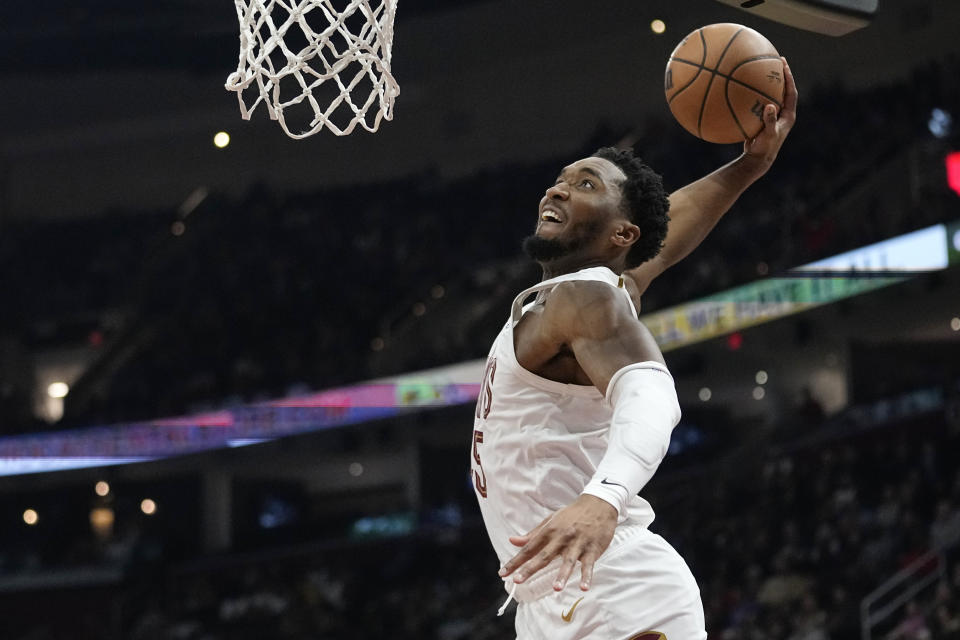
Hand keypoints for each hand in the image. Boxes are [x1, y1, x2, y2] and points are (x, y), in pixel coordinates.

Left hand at [498, 494, 616, 591]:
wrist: (598, 503)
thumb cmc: (572, 515)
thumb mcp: (551, 520)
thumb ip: (532, 534)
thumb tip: (512, 540)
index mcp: (549, 530)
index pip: (529, 548)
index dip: (515, 561)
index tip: (503, 573)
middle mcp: (561, 537)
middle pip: (544, 555)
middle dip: (530, 568)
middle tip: (518, 581)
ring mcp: (577, 543)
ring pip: (568, 561)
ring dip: (562, 575)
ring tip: (556, 588)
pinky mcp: (592, 549)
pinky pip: (589, 564)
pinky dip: (587, 576)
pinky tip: (584, 587)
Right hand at [742, 56, 797, 169]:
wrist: (758, 159)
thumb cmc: (764, 148)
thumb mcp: (768, 135)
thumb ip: (769, 121)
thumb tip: (770, 106)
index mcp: (788, 116)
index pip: (791, 92)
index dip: (789, 78)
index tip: (784, 65)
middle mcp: (782, 114)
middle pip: (784, 90)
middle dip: (781, 75)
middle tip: (776, 60)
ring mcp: (773, 116)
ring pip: (772, 95)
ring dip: (769, 83)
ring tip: (762, 70)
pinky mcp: (763, 120)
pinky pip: (760, 103)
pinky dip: (754, 96)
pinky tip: (744, 89)